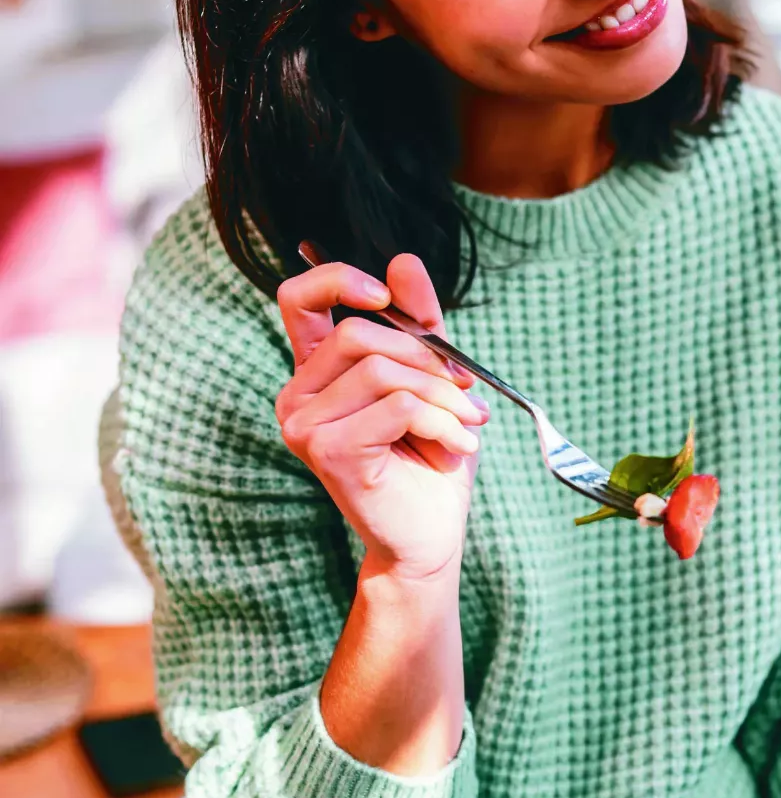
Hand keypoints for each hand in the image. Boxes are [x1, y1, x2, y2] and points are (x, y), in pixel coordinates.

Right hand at [276, 255, 488, 583]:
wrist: (431, 535)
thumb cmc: (430, 457)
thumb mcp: (433, 379)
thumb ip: (418, 324)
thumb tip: (403, 262)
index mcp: (317, 371)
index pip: (298, 299)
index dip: (337, 280)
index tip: (384, 295)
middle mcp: (297, 395)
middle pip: (357, 334)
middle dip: (426, 359)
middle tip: (466, 393)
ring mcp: (304, 425)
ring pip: (382, 371)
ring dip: (441, 396)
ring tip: (466, 427)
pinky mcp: (326, 451)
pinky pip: (397, 407)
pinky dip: (441, 421)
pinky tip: (457, 448)